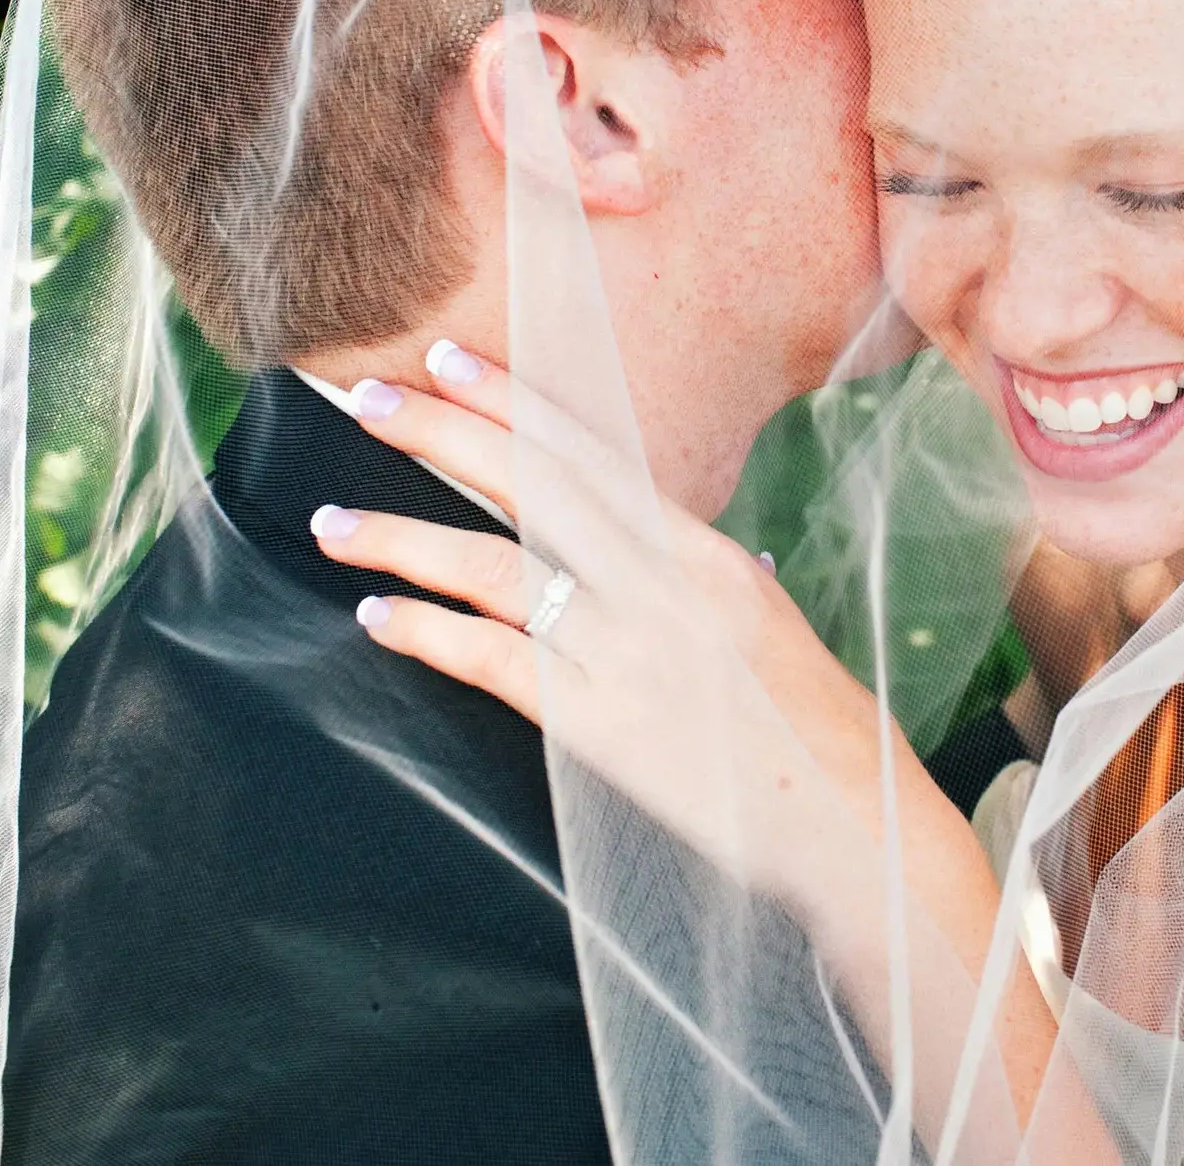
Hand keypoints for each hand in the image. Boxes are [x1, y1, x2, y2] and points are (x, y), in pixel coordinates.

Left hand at [312, 344, 925, 905]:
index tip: (447, 359)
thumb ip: (707, 579)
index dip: (511, 403)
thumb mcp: (768, 627)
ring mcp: (628, 654)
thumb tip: (667, 541)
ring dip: (403, 540)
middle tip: (361, 395)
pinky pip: (493, 662)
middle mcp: (664, 587)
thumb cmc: (815, 730)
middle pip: (530, 488)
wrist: (851, 824)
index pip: (589, 456)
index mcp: (707, 554)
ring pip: (493, 569)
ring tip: (332, 521)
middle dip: (440, 434)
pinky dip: (429, 634)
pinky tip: (378, 616)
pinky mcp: (598, 727)